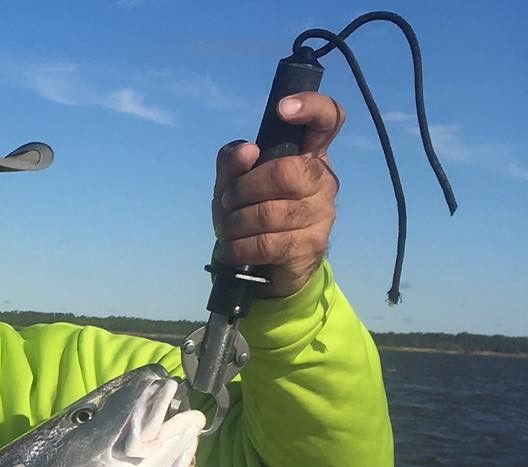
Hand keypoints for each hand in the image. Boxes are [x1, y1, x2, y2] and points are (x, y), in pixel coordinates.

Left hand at [213, 92, 345, 297]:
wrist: (264, 268)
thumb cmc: (251, 215)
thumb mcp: (232, 186)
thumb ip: (232, 163)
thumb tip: (246, 150)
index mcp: (309, 155)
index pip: (329, 119)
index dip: (312, 107)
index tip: (283, 110)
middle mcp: (323, 180)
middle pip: (286, 172)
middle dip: (244, 189)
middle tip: (229, 202)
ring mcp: (322, 214)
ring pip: (271, 212)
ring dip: (236, 223)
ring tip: (229, 230)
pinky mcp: (312, 246)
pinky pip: (268, 243)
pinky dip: (239, 248)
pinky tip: (232, 250)